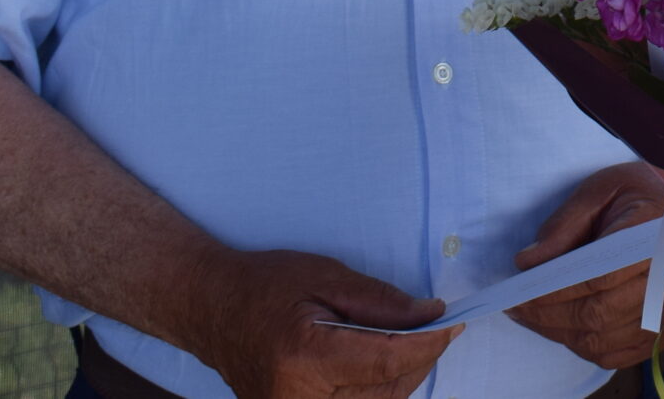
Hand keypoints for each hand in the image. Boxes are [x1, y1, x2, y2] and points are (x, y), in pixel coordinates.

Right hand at [180, 247, 455, 398]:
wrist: (210, 309)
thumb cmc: (265, 284)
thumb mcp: (326, 276)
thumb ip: (381, 302)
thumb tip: (431, 317)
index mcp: (304, 358)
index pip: (388, 360)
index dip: (428, 344)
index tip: (453, 323)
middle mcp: (298, 398)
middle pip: (387, 390)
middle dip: (419, 358)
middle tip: (436, 328)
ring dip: (401, 376)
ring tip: (409, 341)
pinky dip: (378, 389)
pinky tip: (383, 361)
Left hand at [506, 161, 663, 367]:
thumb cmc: (642, 191)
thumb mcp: (601, 189)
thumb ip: (565, 224)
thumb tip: (527, 263)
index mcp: (657, 235)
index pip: (598, 276)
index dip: (553, 291)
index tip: (518, 293)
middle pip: (599, 313)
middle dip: (549, 316)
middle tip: (517, 309)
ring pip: (606, 339)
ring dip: (562, 333)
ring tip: (535, 318)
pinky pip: (620, 354)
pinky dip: (587, 347)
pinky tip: (569, 329)